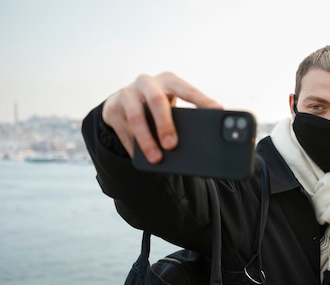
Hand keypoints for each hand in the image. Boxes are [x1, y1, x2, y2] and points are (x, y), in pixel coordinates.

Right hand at [102, 72, 221, 161]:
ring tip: (156, 158)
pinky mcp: (112, 107)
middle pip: (156, 100)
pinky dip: (132, 146)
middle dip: (165, 124)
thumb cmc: (159, 107)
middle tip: (172, 145)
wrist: (125, 102)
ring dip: (146, 140)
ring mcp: (127, 93)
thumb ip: (187, 116)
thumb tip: (208, 137)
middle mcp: (146, 82)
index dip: (203, 100)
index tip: (217, 112)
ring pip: (135, 117)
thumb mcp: (172, 105)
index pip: (187, 89)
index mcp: (168, 80)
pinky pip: (122, 129)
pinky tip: (140, 158)